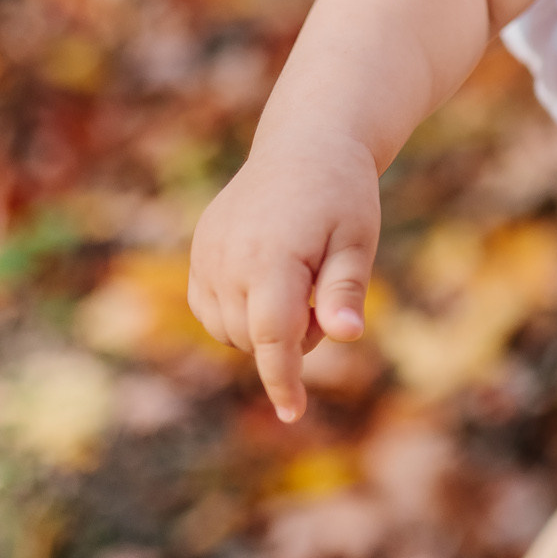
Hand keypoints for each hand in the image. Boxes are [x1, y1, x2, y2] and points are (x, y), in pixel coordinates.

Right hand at [187, 130, 381, 421]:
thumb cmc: (342, 194)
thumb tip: (346, 337)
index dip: (282, 379)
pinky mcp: (198, 252)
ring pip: (228, 330)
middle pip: (253, 338)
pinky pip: (210, 310)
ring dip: (263, 328)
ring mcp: (207, 255)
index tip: (293, 412)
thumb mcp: (357, 239)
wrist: (304, 145)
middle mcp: (228, 258)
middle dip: (291, 338)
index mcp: (272, 256)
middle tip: (324, 295)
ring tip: (299, 281)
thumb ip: (345, 292)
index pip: (271, 337)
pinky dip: (238, 314)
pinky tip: (270, 282)